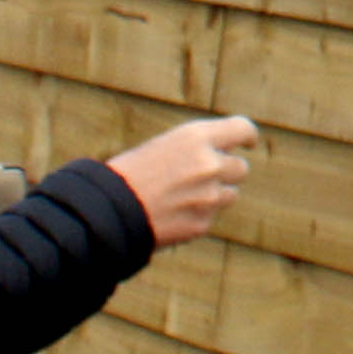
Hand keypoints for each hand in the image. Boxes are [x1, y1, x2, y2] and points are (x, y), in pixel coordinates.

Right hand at [109, 116, 258, 247]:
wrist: (104, 210)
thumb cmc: (130, 173)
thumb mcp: (164, 146)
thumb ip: (198, 148)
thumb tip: (228, 154)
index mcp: (196, 137)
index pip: (243, 130)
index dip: (248, 136)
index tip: (248, 143)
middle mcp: (208, 164)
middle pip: (240, 168)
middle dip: (226, 172)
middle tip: (199, 177)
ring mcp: (208, 196)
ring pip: (230, 194)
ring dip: (213, 195)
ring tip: (179, 196)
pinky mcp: (201, 223)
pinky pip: (210, 217)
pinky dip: (196, 216)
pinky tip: (171, 214)